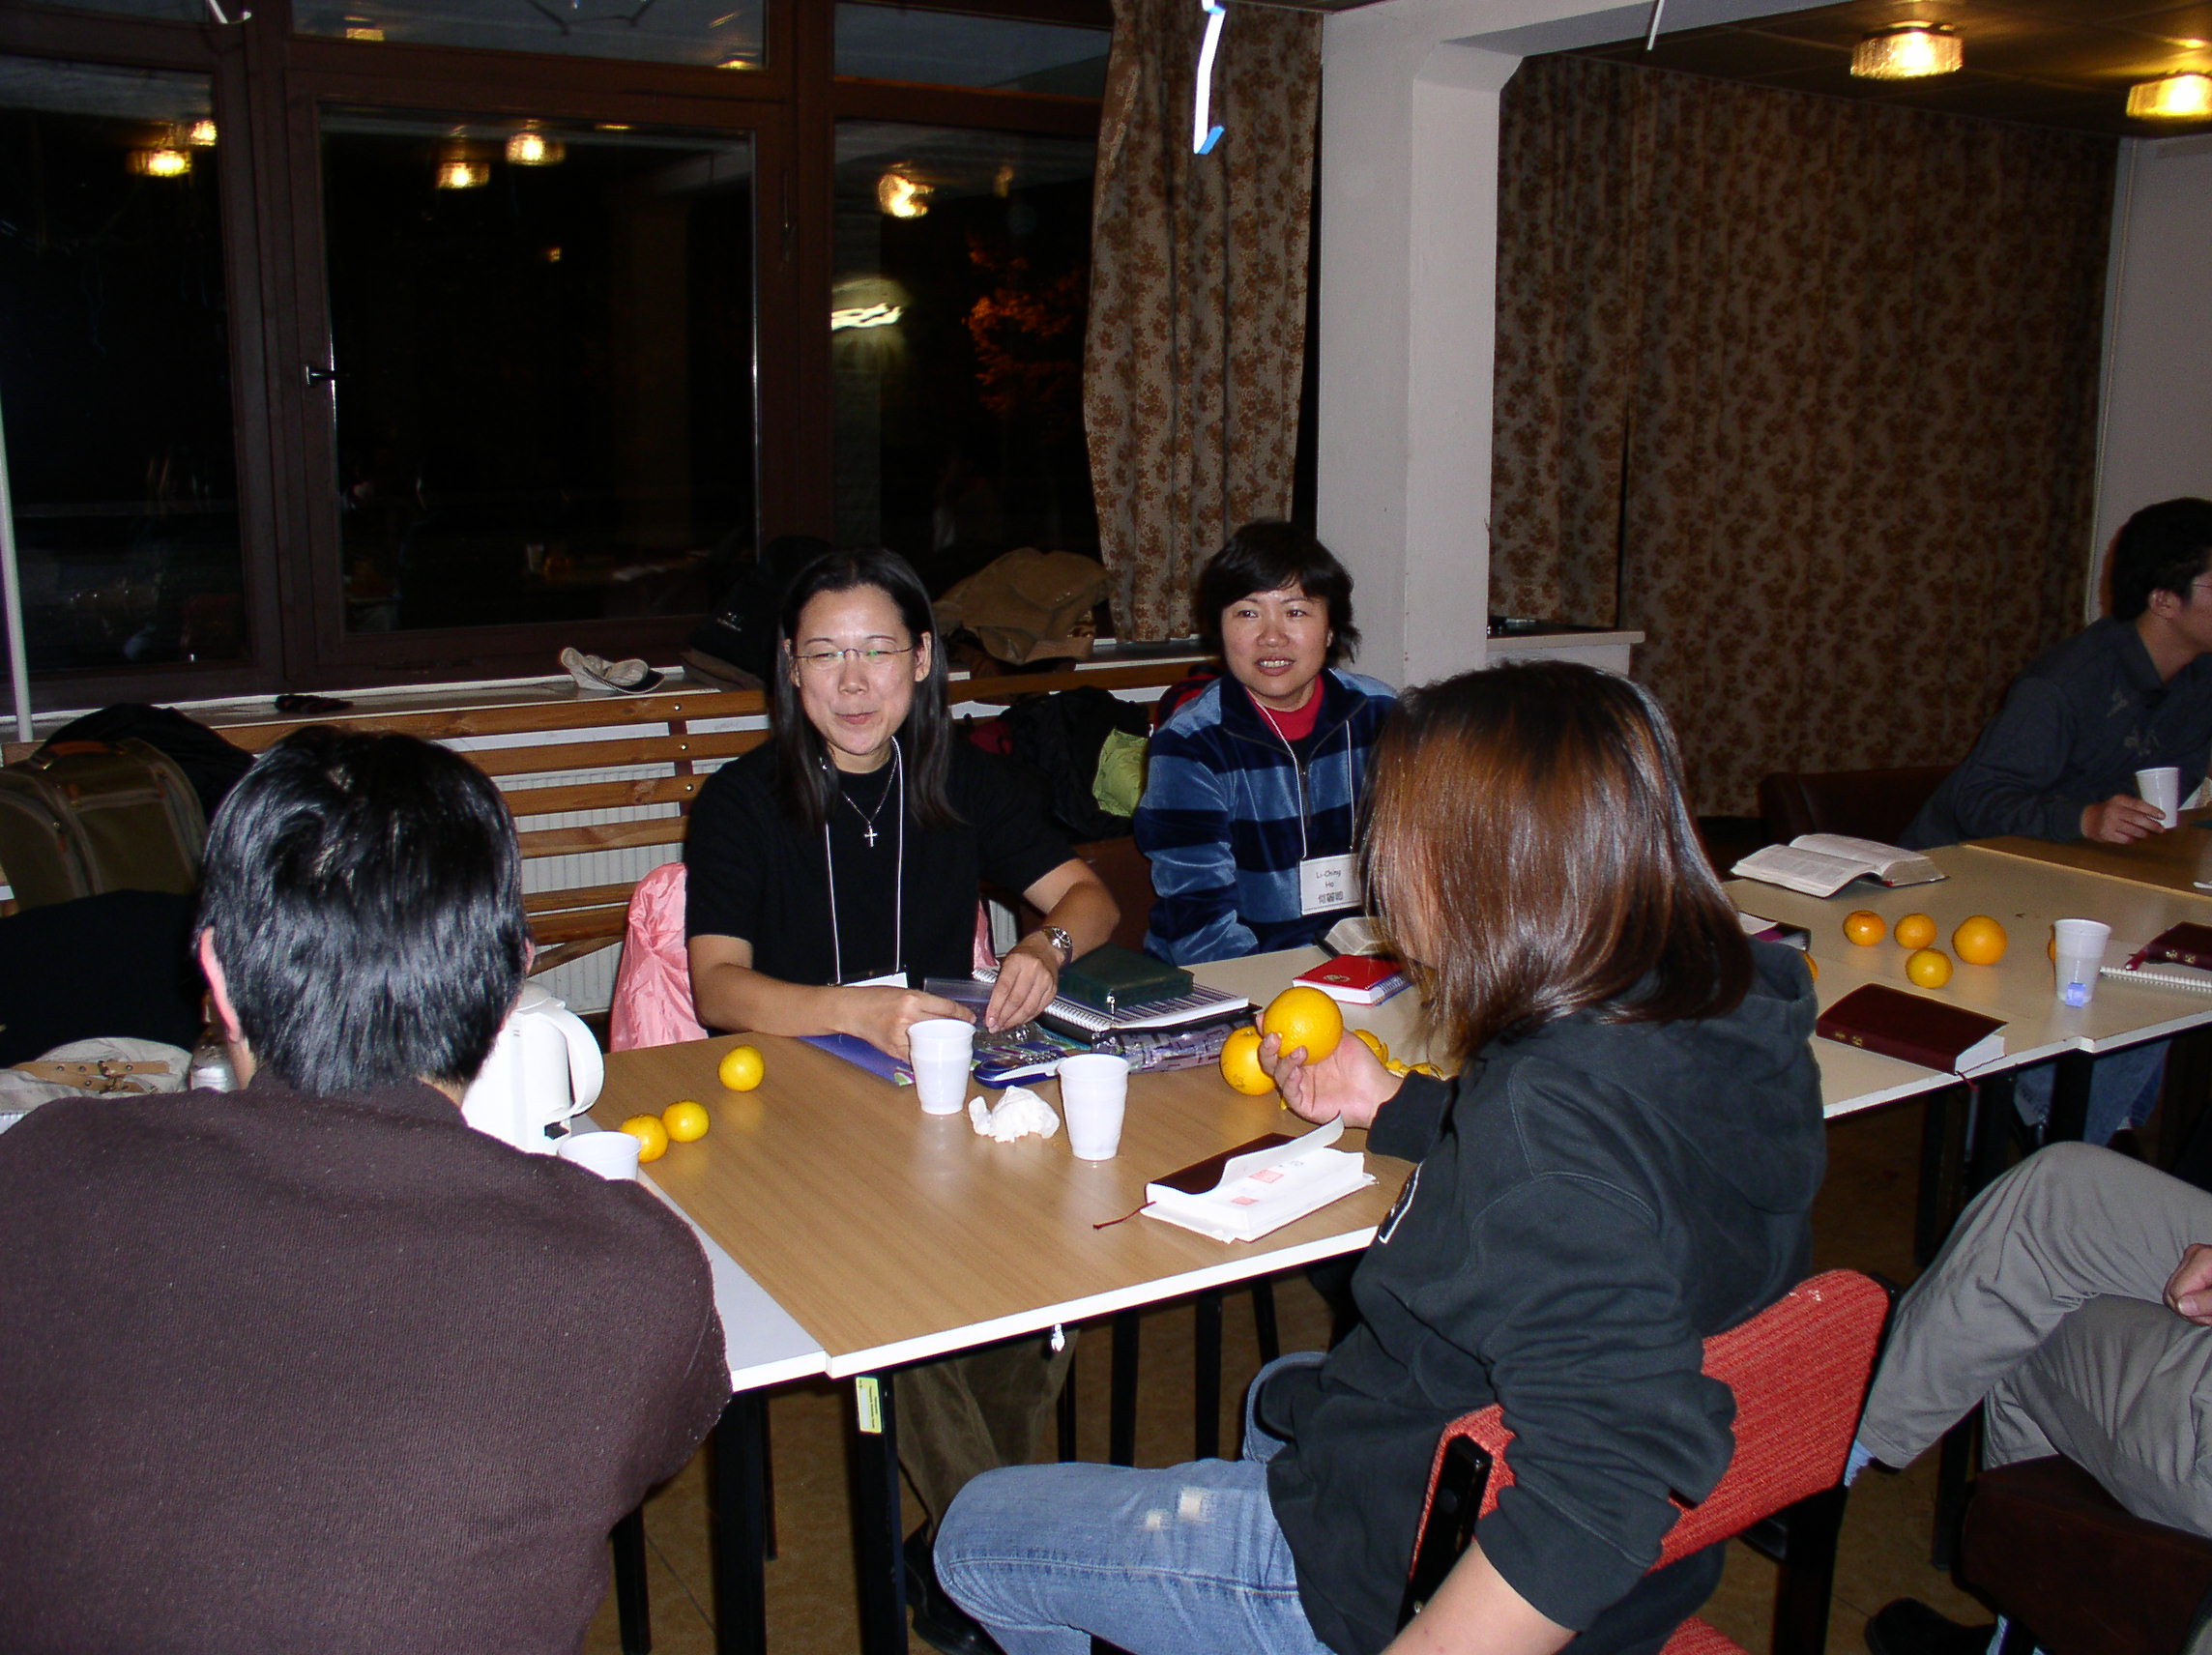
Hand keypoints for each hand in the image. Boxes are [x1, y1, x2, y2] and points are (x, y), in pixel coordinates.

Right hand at [843, 988, 970, 1061]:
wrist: (852, 1010)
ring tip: (950, 1043)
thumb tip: (945, 1013)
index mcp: (911, 1000)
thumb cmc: (875, 999)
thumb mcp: (902, 993)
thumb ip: (922, 1002)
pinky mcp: (894, 1049)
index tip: (969, 1018)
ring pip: (932, 1043)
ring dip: (944, 1045)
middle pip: (942, 1026)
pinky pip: (916, 1055)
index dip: (962, 1014)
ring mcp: (901, 1036)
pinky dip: (925, 1055)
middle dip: (956, 1030)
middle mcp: (907, 1017)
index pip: (945, 1008)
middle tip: (963, 1032)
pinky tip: (932, 1054)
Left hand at [984, 939, 1061, 1032]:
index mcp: (1017, 961)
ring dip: (1014, 1021)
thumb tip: (991, 1007)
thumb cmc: (1024, 955)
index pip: (1004, 988)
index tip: (989, 1019)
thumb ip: (999, 982)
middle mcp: (1033, 970)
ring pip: (1028, 1008)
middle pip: (1016, 1001)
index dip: (995, 1007)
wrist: (1047, 949)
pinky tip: (1018, 1021)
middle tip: (994, 1026)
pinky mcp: (1052, 990)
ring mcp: (1045, 981)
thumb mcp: (1007, 961)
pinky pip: (1038, 1009)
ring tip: (1004, 1026)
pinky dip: (1026, 1018)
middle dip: (1003, 1017)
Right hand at [1260, 1028, 1401, 1131]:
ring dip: (1283, 1062)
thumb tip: (1312, 1007)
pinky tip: (1296, 1072)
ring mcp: (1301, 1088)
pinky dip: (1290, 1081)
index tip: (1265, 1018)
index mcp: (1306, 1056)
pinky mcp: (1303, 1105)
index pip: (1282, 1043)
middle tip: (1272, 1035)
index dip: (1269, 1030)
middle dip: (1267, 1048)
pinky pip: (1290, 1093)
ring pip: (1279, 1075)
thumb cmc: (1364, 1068)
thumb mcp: (1343, 1038)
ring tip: (1299, 1051)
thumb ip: (1326, 1026)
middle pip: (1272, 1060)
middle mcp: (1300, 1071)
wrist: (1375, 1092)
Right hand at [2083, 794, 2168, 842]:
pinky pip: (2126, 839)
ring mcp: (2110, 823)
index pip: (2139, 805)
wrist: (2088, 819)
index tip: (2163, 816)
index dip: (2153, 811)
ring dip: (2144, 834)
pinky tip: (2135, 839)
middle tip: (2161, 829)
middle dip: (2152, 825)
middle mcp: (2114, 810)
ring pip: (2134, 831)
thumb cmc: (2110, 811)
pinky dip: (2133, 840)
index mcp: (2119, 800)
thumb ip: (2134, 806)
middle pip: (2138, 819)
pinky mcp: (2107, 834)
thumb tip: (2157, 816)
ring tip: (2148, 834)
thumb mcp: (2119, 803)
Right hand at [2165, 1242, 2211, 1325]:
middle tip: (2210, 1315)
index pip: (2176, 1294)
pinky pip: (2180, 1285)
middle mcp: (2193, 1254)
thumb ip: (2207, 1301)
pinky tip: (2207, 1300)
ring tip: (2211, 1309)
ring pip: (2173, 1290)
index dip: (2193, 1313)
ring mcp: (2192, 1257)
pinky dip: (2192, 1297)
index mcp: (2201, 1258)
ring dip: (2192, 1305)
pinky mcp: (2194, 1263)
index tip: (2211, 1317)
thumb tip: (2181, 1307)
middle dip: (2190, 1310)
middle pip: (2171, 1292)